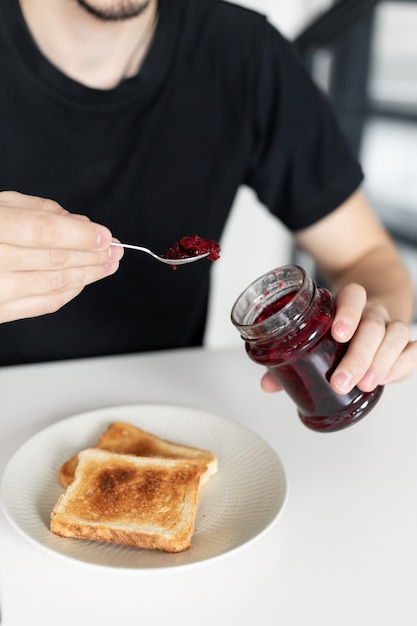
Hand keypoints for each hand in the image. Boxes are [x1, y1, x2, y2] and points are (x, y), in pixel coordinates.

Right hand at [0, 191, 122, 322]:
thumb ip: (35, 210)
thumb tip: (77, 223)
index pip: (43, 232)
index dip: (80, 236)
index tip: (105, 235)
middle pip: (54, 261)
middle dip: (92, 256)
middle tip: (115, 251)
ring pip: (51, 286)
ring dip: (87, 277)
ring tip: (107, 266)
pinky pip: (40, 305)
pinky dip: (67, 294)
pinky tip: (82, 282)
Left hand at [261, 282, 416, 393]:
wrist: (377, 300)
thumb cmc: (341, 323)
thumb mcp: (317, 330)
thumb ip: (293, 355)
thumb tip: (267, 384)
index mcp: (349, 301)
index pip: (353, 295)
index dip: (347, 313)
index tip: (337, 334)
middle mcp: (373, 310)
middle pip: (372, 324)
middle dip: (359, 355)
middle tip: (342, 381)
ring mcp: (391, 324)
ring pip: (396, 334)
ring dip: (382, 362)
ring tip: (366, 384)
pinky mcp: (404, 343)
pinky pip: (414, 349)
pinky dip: (404, 363)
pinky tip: (389, 378)